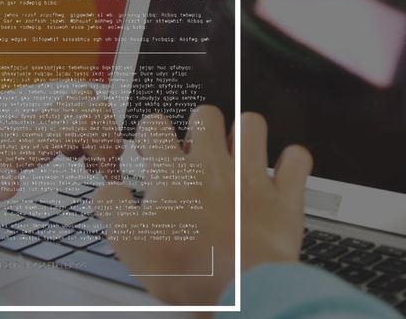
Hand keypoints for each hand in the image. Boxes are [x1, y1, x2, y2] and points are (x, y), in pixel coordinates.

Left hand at [0, 86, 121, 215]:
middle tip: (101, 169)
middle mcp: (33, 120)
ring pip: (84, 104)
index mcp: (26, 135)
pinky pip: (70, 114)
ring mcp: (32, 118)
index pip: (85, 121)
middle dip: (108, 136)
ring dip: (98, 132)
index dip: (106, 145)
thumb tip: (9, 183)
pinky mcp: (29, 123)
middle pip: (92, 105)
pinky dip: (84, 133)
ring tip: (89, 164)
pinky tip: (72, 157)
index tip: (105, 175)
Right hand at [94, 106, 311, 305]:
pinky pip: (297, 159)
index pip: (155, 125)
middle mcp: (213, 166)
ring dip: (245, 134)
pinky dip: (291, 161)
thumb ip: (113, 208)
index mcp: (174, 175)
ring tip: (238, 153)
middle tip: (196, 149)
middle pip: (205, 114)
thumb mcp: (130, 243)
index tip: (152, 148)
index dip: (150, 132)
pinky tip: (281, 171)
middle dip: (199, 125)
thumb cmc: (188, 269)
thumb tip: (108, 190)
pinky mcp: (284, 196)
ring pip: (253, 125)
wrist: (241, 290)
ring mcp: (252, 177)